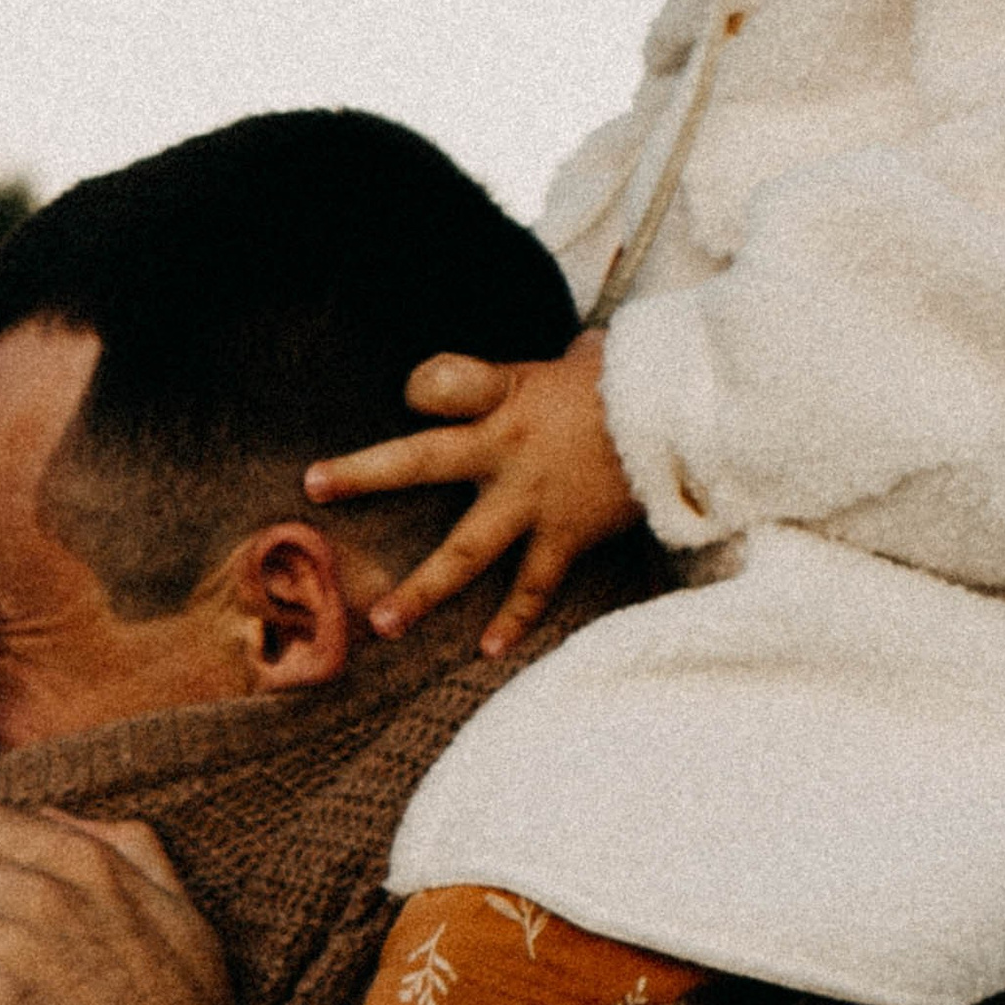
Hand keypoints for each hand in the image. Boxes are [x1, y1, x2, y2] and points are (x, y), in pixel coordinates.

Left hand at [303, 329, 636, 654]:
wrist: (689, 419)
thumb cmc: (629, 387)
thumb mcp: (578, 361)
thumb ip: (541, 371)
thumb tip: (566, 354)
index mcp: (506, 396)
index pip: (439, 383)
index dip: (422, 388)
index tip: (412, 396)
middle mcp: (508, 447)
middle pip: (424, 459)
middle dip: (366, 473)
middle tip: (315, 485)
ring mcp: (535, 497)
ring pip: (467, 548)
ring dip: (424, 588)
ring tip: (383, 624)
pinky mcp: (567, 534)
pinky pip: (533, 585)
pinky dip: (513, 619)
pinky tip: (486, 650)